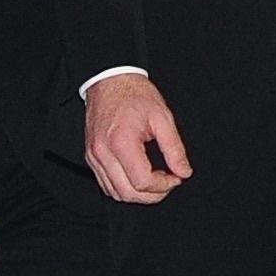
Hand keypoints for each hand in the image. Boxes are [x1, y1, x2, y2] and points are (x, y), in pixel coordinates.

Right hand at [83, 74, 191, 203]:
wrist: (110, 80)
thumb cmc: (134, 95)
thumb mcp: (162, 118)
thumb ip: (175, 149)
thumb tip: (184, 172)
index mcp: (121, 143)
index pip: (143, 182)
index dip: (164, 185)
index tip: (176, 177)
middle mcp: (103, 153)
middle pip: (128, 194)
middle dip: (153, 195)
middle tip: (168, 182)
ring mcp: (94, 156)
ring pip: (115, 193)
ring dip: (138, 194)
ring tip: (154, 181)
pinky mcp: (91, 156)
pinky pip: (106, 184)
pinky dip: (123, 187)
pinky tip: (137, 177)